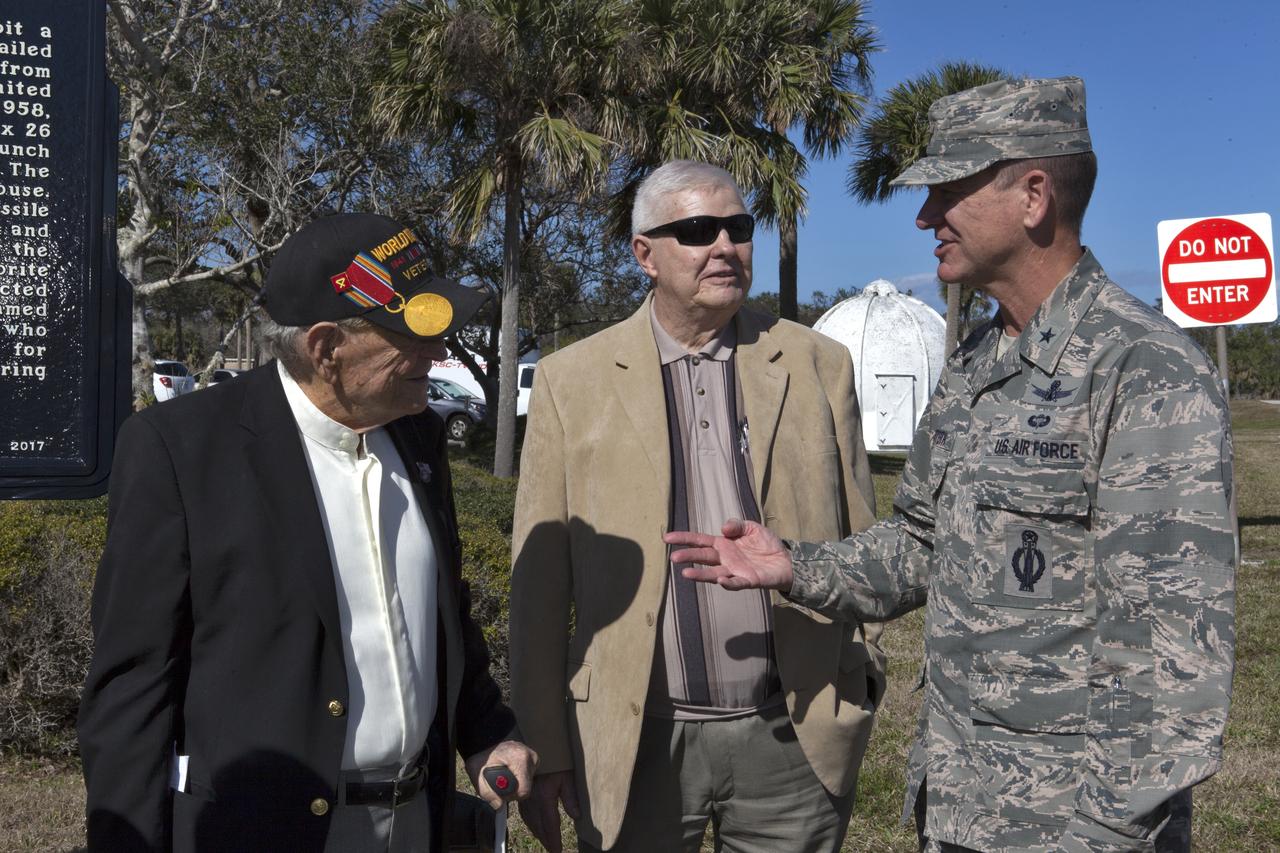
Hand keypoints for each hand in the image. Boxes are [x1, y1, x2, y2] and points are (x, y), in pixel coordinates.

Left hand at [464, 739, 536, 809]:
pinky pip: (527, 776)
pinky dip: (517, 778)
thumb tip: (499, 806)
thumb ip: (488, 793)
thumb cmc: (481, 757)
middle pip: (526, 787)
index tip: (499, 791)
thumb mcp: (477, 774)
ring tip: (502, 775)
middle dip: (511, 790)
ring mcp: (533, 757)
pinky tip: (508, 772)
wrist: (484, 741)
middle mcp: (531, 756)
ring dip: (514, 784)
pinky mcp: (532, 759)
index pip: (523, 790)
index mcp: (520, 759)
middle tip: (499, 783)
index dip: (510, 796)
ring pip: (527, 783)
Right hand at [518, 769, 579, 852]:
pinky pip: (525, 815)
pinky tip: (535, 828)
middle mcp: (532, 800)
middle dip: (547, 840)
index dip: (554, 839)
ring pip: (531, 822)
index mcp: (545, 797)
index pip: (550, 824)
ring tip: (547, 842)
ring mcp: (525, 798)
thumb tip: (576, 816)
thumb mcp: (567, 777)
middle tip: (553, 850)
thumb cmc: (555, 762)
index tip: (557, 850)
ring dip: (539, 834)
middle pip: (539, 826)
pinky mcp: (522, 795)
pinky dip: (531, 824)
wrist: (539, 749)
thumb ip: (571, 797)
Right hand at [664, 518, 793, 591]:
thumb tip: (723, 528)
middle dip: (688, 556)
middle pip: (702, 556)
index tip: (666, 538)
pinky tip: (720, 580)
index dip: (684, 539)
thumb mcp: (751, 527)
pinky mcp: (748, 580)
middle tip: (673, 558)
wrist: (786, 559)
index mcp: (724, 544)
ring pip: (713, 573)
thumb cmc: (766, 544)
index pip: (699, 540)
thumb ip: (737, 525)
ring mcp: (735, 571)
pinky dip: (727, 583)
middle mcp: (725, 558)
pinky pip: (736, 583)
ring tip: (686, 573)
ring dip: (700, 574)